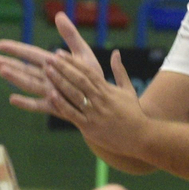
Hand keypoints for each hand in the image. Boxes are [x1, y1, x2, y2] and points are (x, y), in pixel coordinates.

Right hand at [0, 8, 110, 118]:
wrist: (101, 99)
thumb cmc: (91, 76)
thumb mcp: (82, 53)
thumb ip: (70, 36)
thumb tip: (58, 14)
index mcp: (53, 63)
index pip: (31, 53)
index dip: (16, 49)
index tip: (0, 44)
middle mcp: (48, 77)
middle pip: (26, 69)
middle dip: (10, 64)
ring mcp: (49, 91)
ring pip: (29, 83)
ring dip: (16, 78)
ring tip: (2, 71)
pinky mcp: (54, 106)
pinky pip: (38, 105)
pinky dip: (26, 103)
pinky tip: (12, 99)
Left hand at [42, 14, 148, 156]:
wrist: (140, 136)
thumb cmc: (134, 113)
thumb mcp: (128, 90)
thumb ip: (119, 71)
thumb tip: (115, 52)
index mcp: (107, 89)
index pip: (87, 71)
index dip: (73, 62)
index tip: (60, 53)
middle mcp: (99, 99)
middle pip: (78, 80)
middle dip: (63, 68)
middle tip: (49, 58)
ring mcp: (94, 113)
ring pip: (74, 94)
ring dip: (59, 82)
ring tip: (47, 71)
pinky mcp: (89, 127)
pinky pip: (72, 114)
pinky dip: (61, 104)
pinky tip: (51, 95)